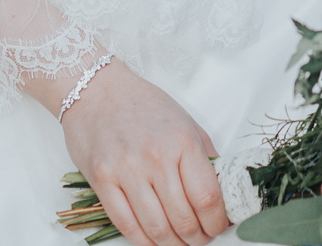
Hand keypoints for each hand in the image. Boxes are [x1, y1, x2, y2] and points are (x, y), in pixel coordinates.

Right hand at [59, 62, 229, 245]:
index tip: (219, 227)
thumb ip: (206, 157)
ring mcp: (126, 170)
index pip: (208, 197)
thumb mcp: (186, 122)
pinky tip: (153, 241)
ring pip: (156, 227)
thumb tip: (224, 192)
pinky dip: (143, 241)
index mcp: (183, 142)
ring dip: (172, 244)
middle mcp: (156, 158)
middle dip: (197, 238)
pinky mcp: (101, 180)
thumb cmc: (144, 105)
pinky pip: (125, 224)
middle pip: (184, 218)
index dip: (217, 222)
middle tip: (200, 240)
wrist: (97, 90)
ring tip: (179, 244)